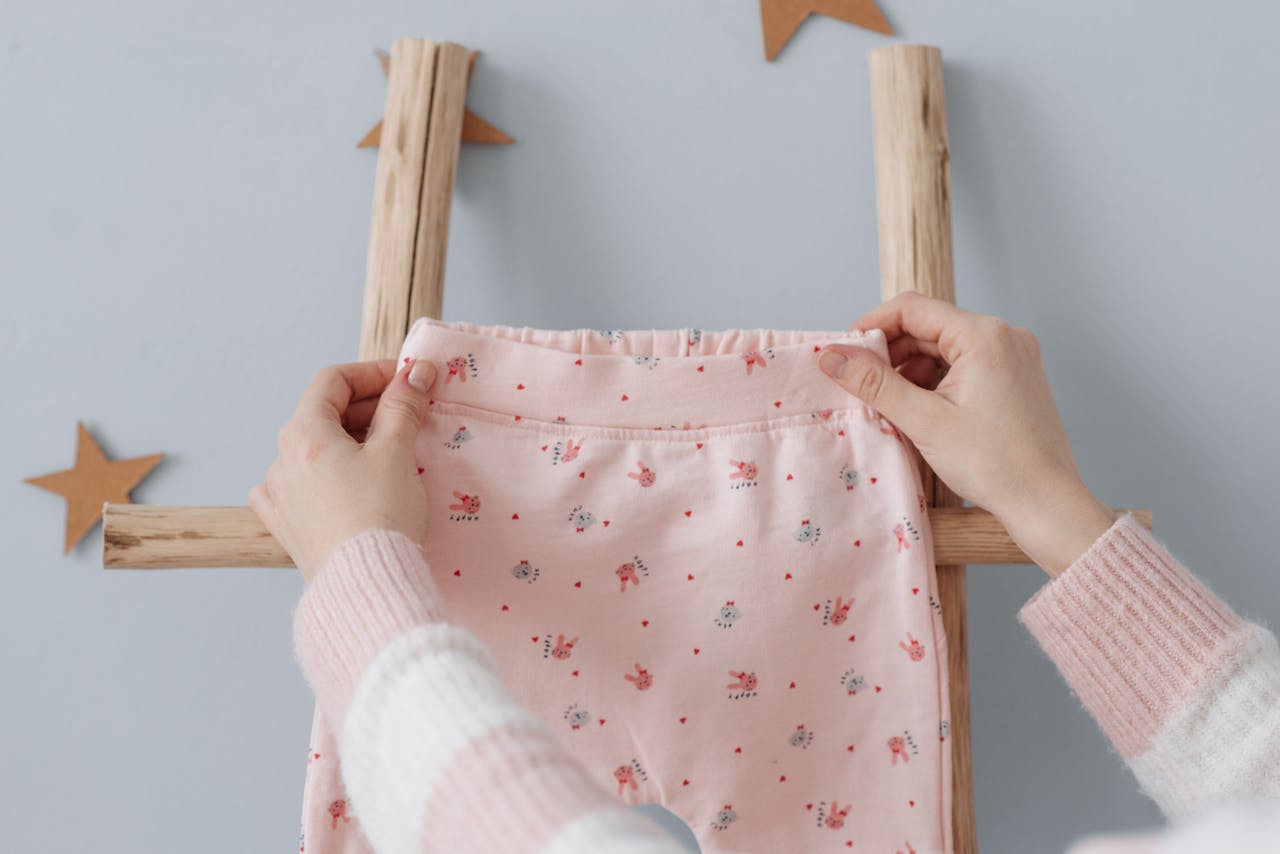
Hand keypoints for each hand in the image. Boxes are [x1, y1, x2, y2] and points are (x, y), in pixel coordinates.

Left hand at [248, 358, 438, 582]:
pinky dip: (330, 476)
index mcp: (303, 433)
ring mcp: (280, 495)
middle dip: (370, 408)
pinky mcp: (288, 527)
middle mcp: (281, 460)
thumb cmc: (380, 515)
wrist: (365, 585)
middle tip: (411, 415)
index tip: (408, 380)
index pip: (333, 380)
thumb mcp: (397, 451)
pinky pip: (304, 487)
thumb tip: (415, 371)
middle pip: (324, 414)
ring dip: (353, 442)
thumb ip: (404, 405)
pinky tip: (350, 484)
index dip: (374, 373)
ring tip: (392, 453)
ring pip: (316, 451)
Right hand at [817, 292, 1116, 576]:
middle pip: (927, 327)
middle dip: (889, 353)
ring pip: (942, 348)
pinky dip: (933, 382)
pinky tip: (916, 410)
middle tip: (859, 384)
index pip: (911, 308)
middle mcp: (1003, 336)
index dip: (870, 326)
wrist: (1046, 503)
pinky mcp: (1012, 378)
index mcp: (984, 335)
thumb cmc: (997, 465)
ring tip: (888, 404)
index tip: (843, 352)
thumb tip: (832, 357)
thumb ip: (874, 384)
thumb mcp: (924, 421)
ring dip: (909, 370)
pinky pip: (961, 366)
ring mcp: (1012, 356)